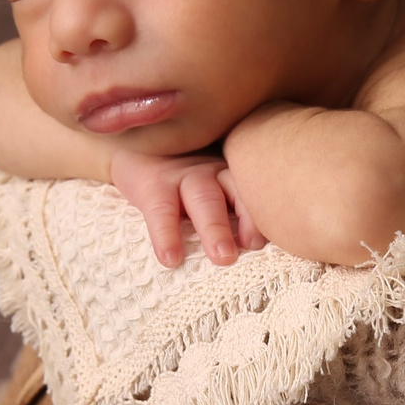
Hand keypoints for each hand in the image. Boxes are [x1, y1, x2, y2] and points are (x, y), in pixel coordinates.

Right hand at [108, 151, 266, 267]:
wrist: (135, 145)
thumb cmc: (185, 177)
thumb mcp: (216, 186)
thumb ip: (238, 209)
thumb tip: (264, 249)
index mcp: (234, 172)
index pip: (257, 187)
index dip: (265, 212)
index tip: (269, 238)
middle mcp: (213, 169)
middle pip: (235, 189)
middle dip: (248, 218)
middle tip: (254, 247)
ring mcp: (183, 174)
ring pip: (203, 198)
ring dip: (215, 228)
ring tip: (222, 258)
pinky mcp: (151, 184)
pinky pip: (160, 210)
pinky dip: (166, 234)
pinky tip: (170, 258)